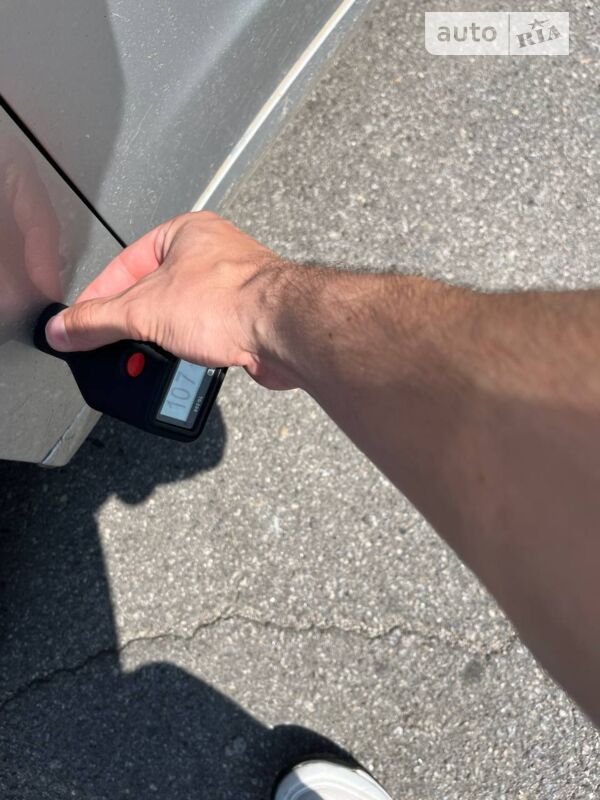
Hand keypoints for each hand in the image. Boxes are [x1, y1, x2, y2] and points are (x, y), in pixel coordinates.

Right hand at [45, 211, 295, 388]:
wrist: (283, 330)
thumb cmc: (232, 300)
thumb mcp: (145, 310)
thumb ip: (98, 320)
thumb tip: (64, 328)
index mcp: (185, 233)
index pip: (124, 264)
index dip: (98, 296)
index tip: (80, 322)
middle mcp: (210, 255)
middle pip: (152, 292)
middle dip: (133, 322)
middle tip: (113, 343)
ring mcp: (230, 287)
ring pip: (178, 315)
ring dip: (163, 339)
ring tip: (152, 354)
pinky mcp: (244, 318)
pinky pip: (203, 334)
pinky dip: (188, 349)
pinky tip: (184, 358)